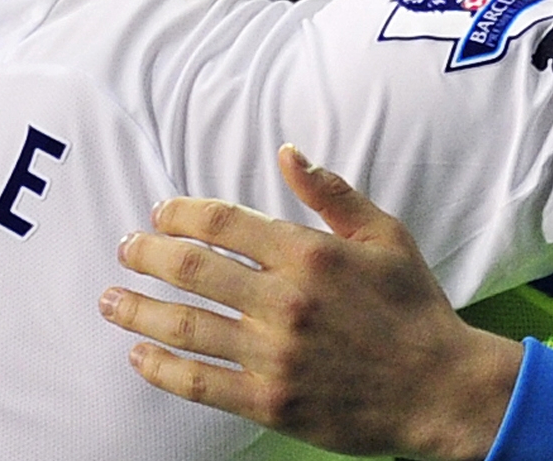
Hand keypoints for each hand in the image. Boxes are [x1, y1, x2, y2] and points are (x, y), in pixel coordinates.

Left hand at [100, 145, 521, 460]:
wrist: (442, 389)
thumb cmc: (415, 307)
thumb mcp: (385, 234)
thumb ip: (331, 192)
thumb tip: (286, 152)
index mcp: (310, 253)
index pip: (223, 222)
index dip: (181, 213)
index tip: (160, 213)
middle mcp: (286, 301)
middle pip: (192, 269)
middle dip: (147, 254)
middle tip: (124, 248)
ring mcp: (274, 354)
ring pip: (185, 326)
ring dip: (138, 310)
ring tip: (110, 299)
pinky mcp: (270, 400)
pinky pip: (200, 383)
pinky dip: (162, 368)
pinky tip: (139, 356)